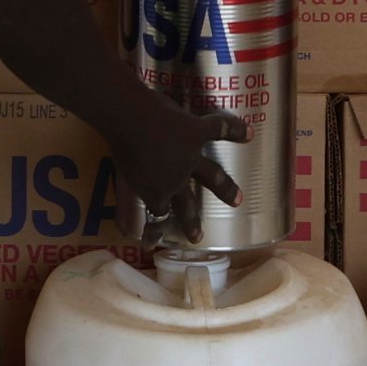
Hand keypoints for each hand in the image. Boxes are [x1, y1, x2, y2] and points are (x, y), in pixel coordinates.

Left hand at [101, 82, 250, 225]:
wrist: (129, 121)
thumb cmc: (117, 143)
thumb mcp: (119, 168)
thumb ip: (126, 170)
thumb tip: (123, 162)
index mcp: (154, 191)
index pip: (158, 216)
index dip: (155, 231)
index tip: (151, 244)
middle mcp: (175, 180)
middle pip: (187, 205)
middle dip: (192, 221)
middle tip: (199, 236)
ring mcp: (190, 158)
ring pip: (212, 175)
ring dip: (225, 187)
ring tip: (238, 199)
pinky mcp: (197, 132)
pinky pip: (219, 130)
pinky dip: (234, 130)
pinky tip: (248, 134)